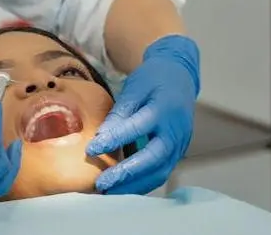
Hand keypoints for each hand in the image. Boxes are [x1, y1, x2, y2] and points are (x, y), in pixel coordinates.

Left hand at [87, 34, 200, 194]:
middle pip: (153, 158)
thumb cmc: (153, 80)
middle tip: (102, 184)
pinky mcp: (178, 153)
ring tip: (109, 193)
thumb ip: (120, 113)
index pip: (137, 128)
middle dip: (127, 174)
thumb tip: (101, 137)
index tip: (90, 150)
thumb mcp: (134, 88)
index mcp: (164, 109)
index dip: (113, 140)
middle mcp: (176, 131)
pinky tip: (123, 189)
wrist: (180, 77)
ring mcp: (180, 144)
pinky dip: (143, 183)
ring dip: (135, 185)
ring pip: (160, 171)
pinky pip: (161, 172)